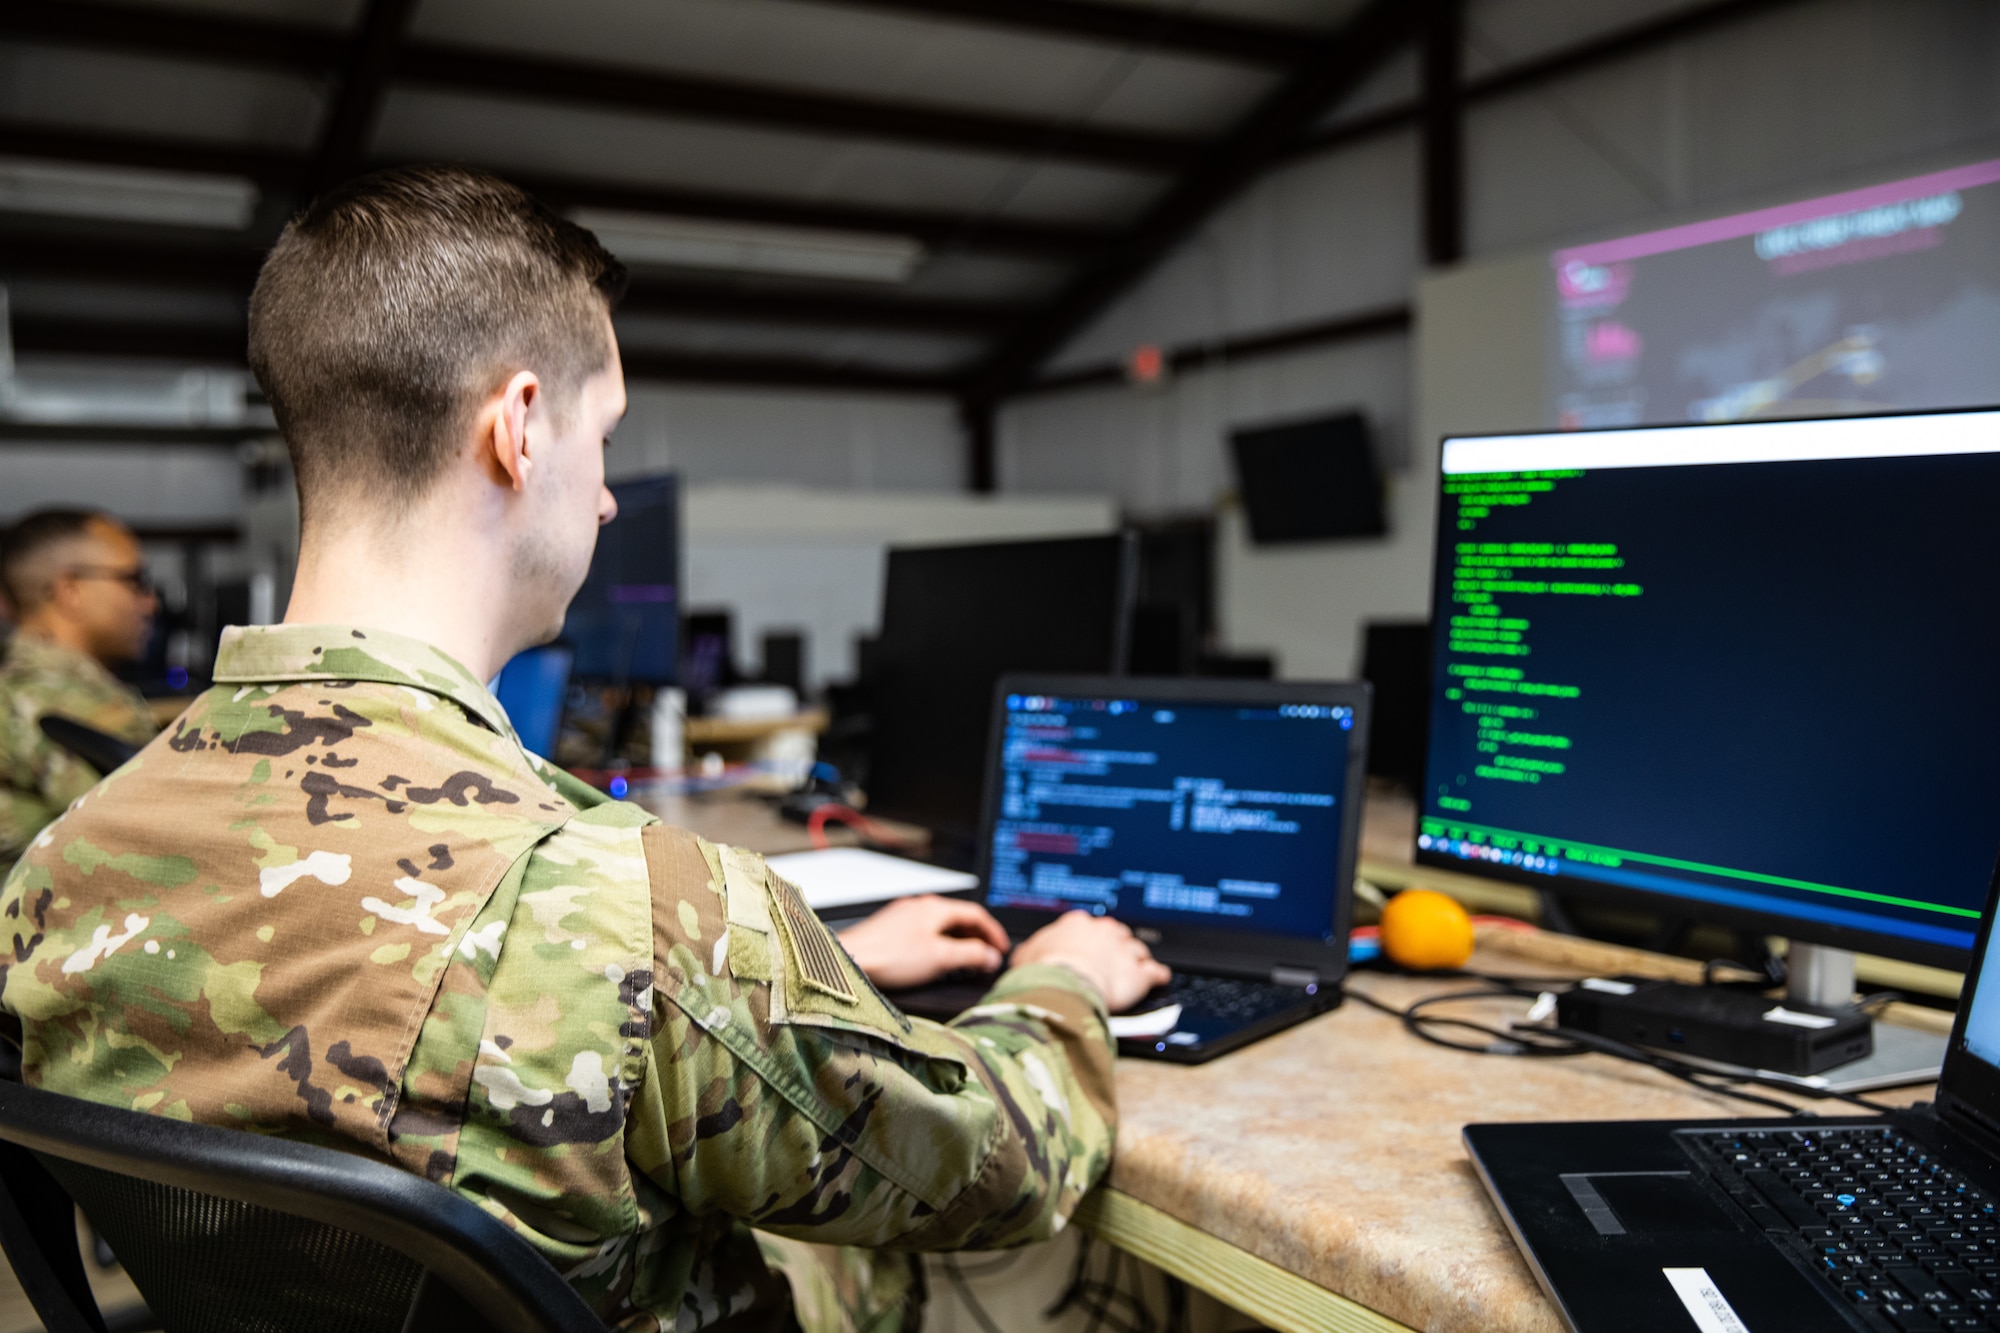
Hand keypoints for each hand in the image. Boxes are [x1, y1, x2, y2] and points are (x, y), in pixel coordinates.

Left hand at [837, 896, 1009, 989]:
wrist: (849, 959)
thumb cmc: (889, 956)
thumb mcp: (940, 957)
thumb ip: (971, 955)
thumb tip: (991, 956)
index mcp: (934, 907)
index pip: (976, 913)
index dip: (993, 932)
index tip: (1001, 949)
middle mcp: (919, 907)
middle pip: (958, 918)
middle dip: (977, 938)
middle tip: (986, 957)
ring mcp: (903, 917)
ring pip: (940, 926)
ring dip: (958, 942)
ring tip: (964, 962)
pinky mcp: (890, 930)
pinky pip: (924, 933)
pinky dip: (939, 945)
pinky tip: (935, 962)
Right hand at [1011, 911, 1170, 1011]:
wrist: (1062, 985)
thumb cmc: (1042, 971)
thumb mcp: (1024, 957)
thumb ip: (1028, 952)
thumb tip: (1022, 956)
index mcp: (1077, 924)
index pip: (1088, 927)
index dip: (1089, 939)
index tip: (1088, 947)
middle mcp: (1104, 932)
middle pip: (1117, 934)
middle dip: (1116, 946)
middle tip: (1112, 959)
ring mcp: (1124, 951)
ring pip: (1137, 949)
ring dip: (1137, 958)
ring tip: (1138, 965)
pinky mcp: (1139, 973)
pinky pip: (1155, 972)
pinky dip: (1158, 975)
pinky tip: (1160, 978)